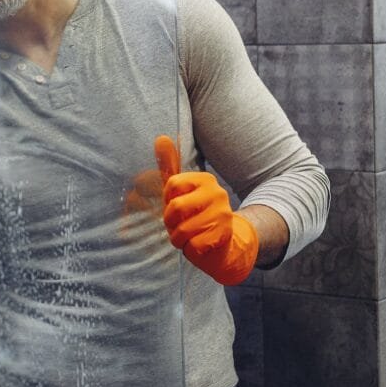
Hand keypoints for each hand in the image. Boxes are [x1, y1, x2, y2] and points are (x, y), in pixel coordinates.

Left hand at [156, 135, 257, 284]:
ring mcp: (223, 214)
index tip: (175, 206)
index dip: (167, 200)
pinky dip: (190, 249)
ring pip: (183, 229)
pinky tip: (198, 244)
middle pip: (176, 208)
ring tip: (186, 236)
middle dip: (170, 222)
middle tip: (177, 225)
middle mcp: (217, 193)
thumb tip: (161, 137)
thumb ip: (169, 164)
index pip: (171, 185)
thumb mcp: (180, 189)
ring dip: (178, 238)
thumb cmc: (195, 213)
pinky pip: (193, 245)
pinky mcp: (224, 235)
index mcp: (205, 179)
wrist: (223, 242)